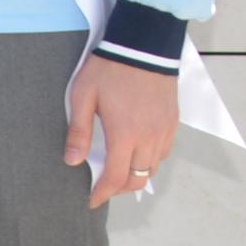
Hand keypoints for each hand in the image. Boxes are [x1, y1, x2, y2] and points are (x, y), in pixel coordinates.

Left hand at [66, 54, 180, 207]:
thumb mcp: (84, 96)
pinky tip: (137, 153)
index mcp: (125, 134)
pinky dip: (151, 161)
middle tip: (103, 187)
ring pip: (154, 168)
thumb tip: (73, 161)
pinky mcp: (173, 121)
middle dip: (119, 189)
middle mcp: (149, 137)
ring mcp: (165, 130)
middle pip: (139, 179)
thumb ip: (79, 131)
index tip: (92, 200)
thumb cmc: (109, 68)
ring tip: (118, 171)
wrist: (143, 45)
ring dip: (136, 175)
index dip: (103, 193)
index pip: (116, 177)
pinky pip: (165, 152)